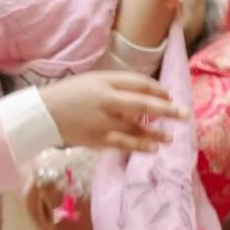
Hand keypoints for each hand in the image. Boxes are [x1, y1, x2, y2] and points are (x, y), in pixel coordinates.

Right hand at [37, 72, 185, 154]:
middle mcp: (106, 101)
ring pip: (136, 128)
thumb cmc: (71, 94)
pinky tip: (154, 149)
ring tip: (171, 137)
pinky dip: (140, 146)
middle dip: (166, 110)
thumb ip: (118, 85)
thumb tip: (147, 94)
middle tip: (185, 114)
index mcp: (105, 82)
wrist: (44, 113)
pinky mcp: (99, 139)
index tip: (169, 96)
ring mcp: (103, 122)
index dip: (157, 90)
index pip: (138, 84)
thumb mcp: (94, 81)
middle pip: (142, 104)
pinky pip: (124, 144)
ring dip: (156, 133)